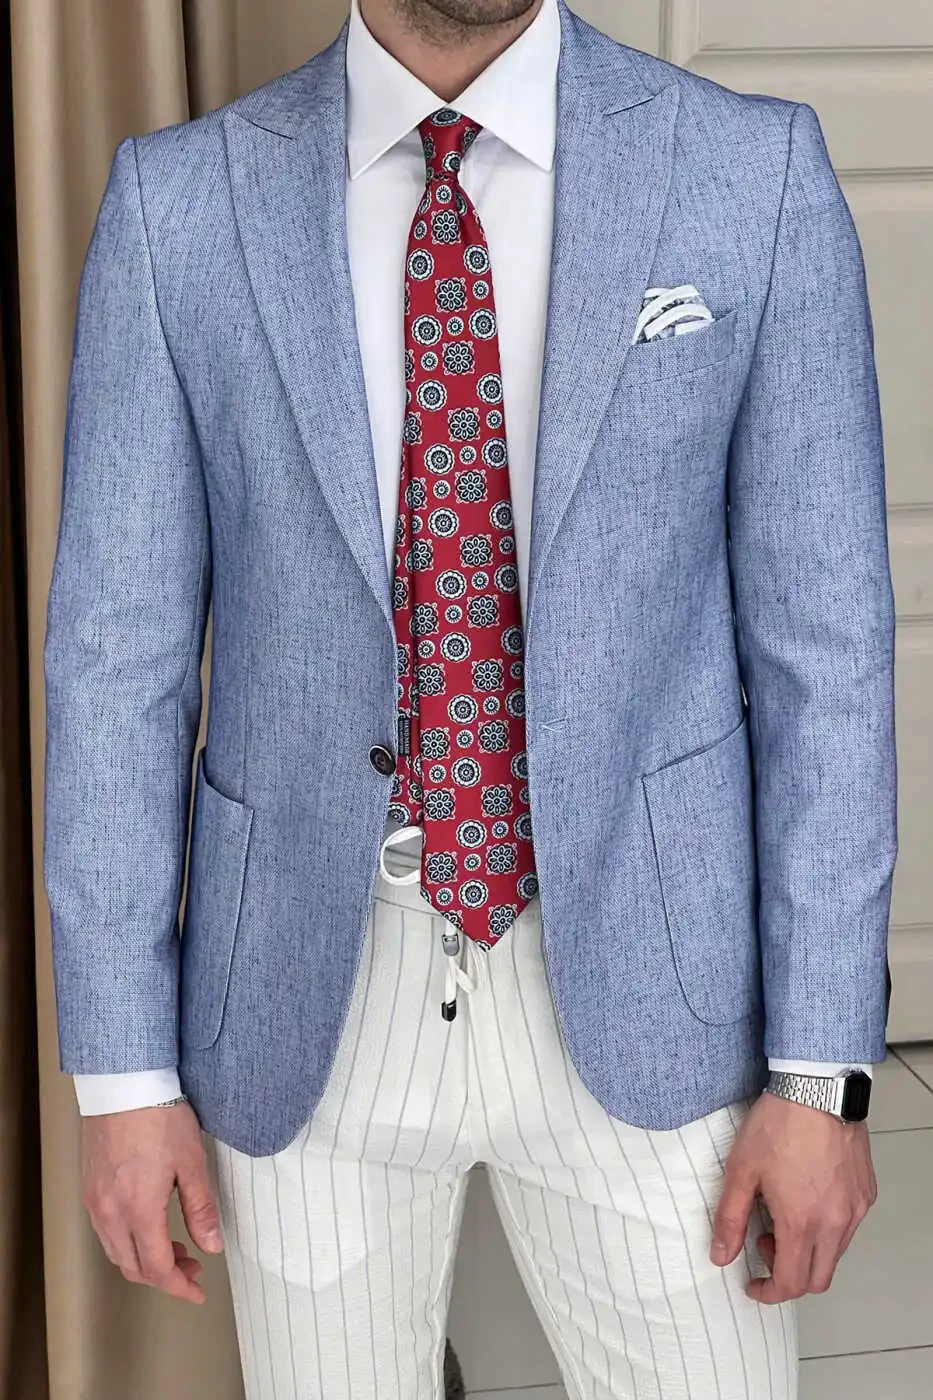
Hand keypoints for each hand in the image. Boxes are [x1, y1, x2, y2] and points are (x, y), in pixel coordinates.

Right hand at [81, 1100, 222, 1303]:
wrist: (123, 1084)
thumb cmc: (159, 1116)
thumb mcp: (192, 1162)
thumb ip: (201, 1208)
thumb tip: (211, 1245)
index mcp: (139, 1210)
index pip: (157, 1268)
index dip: (179, 1286)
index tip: (197, 1291)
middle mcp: (110, 1212)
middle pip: (133, 1267)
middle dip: (165, 1276)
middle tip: (192, 1267)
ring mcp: (96, 1201)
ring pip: (117, 1252)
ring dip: (145, 1260)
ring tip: (175, 1247)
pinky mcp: (90, 1188)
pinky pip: (105, 1232)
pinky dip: (128, 1242)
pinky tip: (148, 1228)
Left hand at [710, 1091, 876, 1302]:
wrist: (817, 1088)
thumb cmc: (779, 1124)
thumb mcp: (741, 1170)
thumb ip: (730, 1218)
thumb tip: (720, 1255)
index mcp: (802, 1223)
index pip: (791, 1284)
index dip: (769, 1292)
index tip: (753, 1284)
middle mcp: (835, 1223)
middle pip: (818, 1279)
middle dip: (789, 1275)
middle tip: (764, 1244)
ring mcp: (854, 1209)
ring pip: (835, 1254)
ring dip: (808, 1251)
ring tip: (783, 1215)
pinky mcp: (865, 1193)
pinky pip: (849, 1228)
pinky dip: (827, 1230)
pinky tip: (807, 1199)